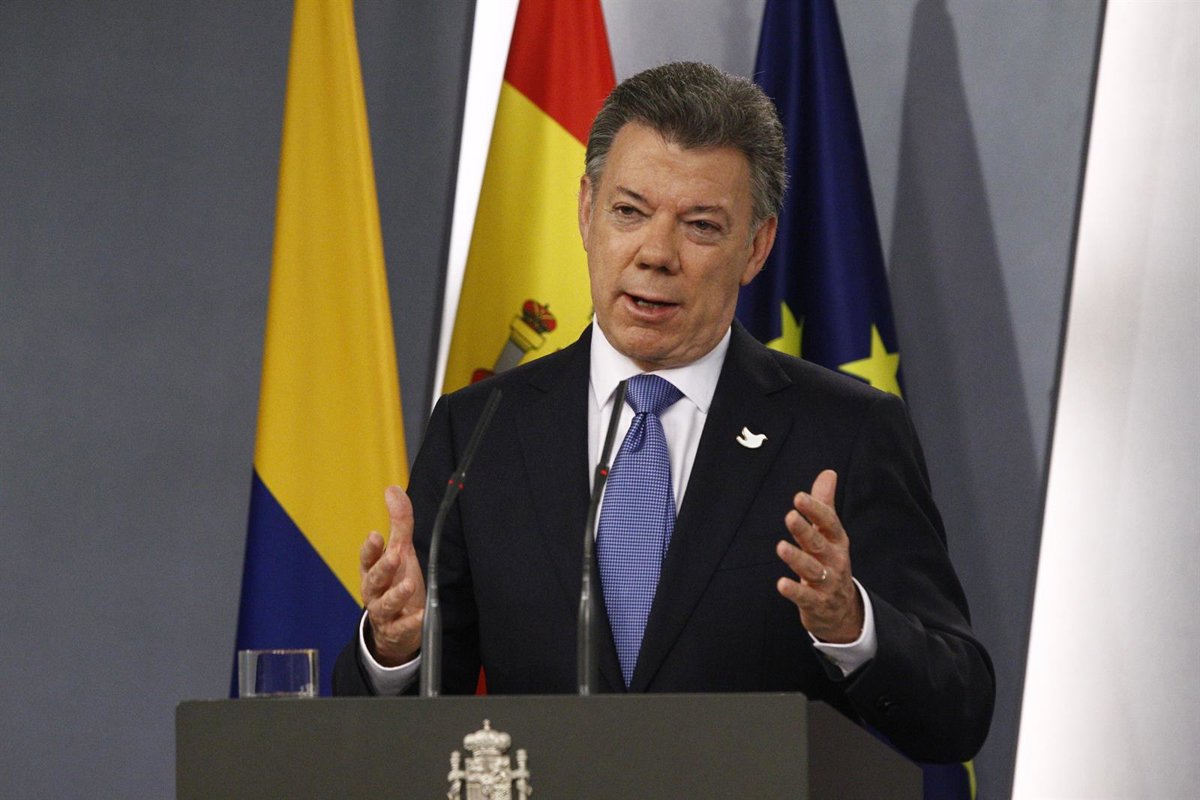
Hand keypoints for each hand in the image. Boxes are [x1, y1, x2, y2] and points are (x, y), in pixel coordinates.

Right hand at [360, 486, 425, 665]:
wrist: (393, 630)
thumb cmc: (396, 583)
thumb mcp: (400, 552)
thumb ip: (399, 523)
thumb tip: (392, 489)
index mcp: (373, 571)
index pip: (367, 559)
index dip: (370, 549)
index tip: (375, 536)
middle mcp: (375, 591)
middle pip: (375, 580)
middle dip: (383, 568)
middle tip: (394, 556)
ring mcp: (385, 612)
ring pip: (386, 604)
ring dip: (397, 595)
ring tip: (408, 585)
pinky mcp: (397, 631)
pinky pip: (403, 628)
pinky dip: (411, 623)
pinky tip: (421, 616)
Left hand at [775, 469, 863, 643]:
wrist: (843, 611)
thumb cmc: (830, 563)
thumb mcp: (830, 535)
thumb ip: (825, 504)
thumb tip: (828, 472)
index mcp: (837, 541)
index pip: (829, 522)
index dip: (815, 510)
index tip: (799, 497)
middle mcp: (834, 560)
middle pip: (819, 543)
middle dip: (805, 530)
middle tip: (790, 516)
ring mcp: (828, 583)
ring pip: (812, 570)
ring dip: (797, 559)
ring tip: (781, 547)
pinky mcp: (818, 603)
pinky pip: (806, 597)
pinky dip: (795, 591)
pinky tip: (781, 584)